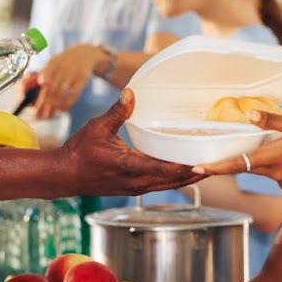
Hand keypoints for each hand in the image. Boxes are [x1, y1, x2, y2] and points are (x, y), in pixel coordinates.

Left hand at [35, 44, 105, 118]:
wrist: (84, 53)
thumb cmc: (62, 62)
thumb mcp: (52, 64)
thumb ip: (39, 75)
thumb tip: (23, 86)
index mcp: (52, 64)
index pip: (46, 71)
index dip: (43, 77)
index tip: (40, 85)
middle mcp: (62, 69)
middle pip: (51, 87)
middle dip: (43, 102)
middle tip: (37, 114)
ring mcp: (72, 74)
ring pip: (61, 92)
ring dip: (53, 105)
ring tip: (47, 115)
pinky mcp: (82, 80)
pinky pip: (74, 93)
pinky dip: (68, 102)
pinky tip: (62, 110)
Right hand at [61, 89, 199, 196]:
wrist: (65, 175)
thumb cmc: (80, 151)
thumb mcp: (98, 127)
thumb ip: (118, 111)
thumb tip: (131, 92)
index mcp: (128, 166)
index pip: (164, 170)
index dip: (186, 167)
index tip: (204, 163)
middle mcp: (135, 182)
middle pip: (173, 181)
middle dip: (195, 174)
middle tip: (216, 164)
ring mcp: (134, 189)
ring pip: (168, 186)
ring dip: (187, 179)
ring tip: (206, 168)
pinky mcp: (133, 190)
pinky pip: (159, 186)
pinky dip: (174, 180)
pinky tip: (182, 172)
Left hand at [192, 109, 281, 188]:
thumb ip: (272, 121)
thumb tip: (249, 115)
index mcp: (272, 158)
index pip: (237, 164)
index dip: (216, 167)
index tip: (198, 168)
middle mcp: (275, 173)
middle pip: (247, 166)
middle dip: (234, 160)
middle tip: (220, 152)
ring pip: (263, 168)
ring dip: (260, 157)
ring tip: (272, 143)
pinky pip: (277, 171)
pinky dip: (275, 162)